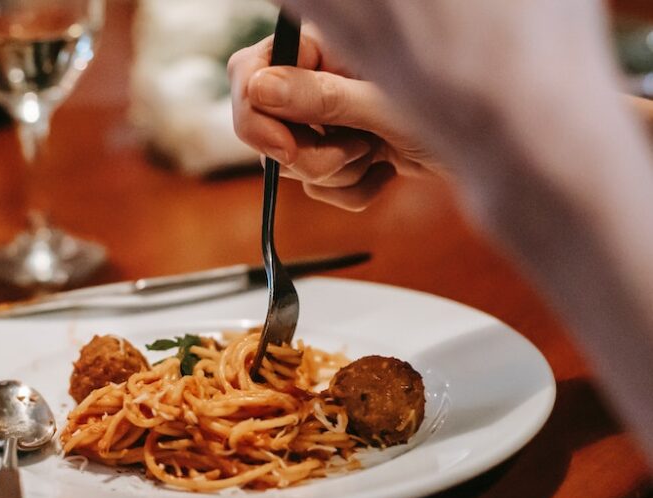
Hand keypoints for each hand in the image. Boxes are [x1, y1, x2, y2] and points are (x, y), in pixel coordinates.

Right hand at [277, 1, 626, 205]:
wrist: (506, 155)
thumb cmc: (469, 109)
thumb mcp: (385, 104)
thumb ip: (319, 97)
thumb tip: (260, 88)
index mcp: (328, 46)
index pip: (252, 70)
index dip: (257, 113)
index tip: (283, 147)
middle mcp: (324, 77)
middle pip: (267, 121)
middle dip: (304, 151)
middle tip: (350, 152)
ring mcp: (334, 116)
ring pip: (292, 161)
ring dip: (334, 171)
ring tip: (378, 154)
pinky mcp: (345, 151)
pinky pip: (318, 185)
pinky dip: (349, 190)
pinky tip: (383, 173)